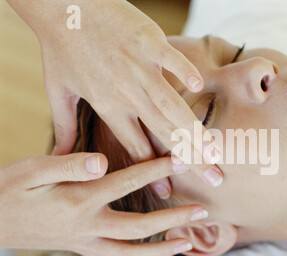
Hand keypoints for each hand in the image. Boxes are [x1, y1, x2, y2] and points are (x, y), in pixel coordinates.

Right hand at [0, 154, 207, 255]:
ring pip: (128, 253)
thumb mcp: (33, 168)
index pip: (126, 181)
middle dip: (172, 218)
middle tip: (202, 210)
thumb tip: (102, 161)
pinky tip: (156, 252)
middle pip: (138, 227)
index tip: (182, 158)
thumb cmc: (11, 188)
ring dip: (160, 249)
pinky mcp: (81, 248)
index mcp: (77, 199)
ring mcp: (83, 241)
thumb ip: (69, 163)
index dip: (156, 168)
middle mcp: (85, 225)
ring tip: (187, 242)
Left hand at [6, 0, 223, 196]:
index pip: (136, 147)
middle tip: (214, 178)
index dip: (154, 171)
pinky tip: (199, 86)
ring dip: (193, 128)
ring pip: (170, 104)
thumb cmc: (60, 48)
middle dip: (191, 159)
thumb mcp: (58, 91)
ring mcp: (138, 67)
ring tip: (215, 150)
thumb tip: (60, 156)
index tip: (170, 192)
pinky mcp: (146, 41)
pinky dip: (183, 70)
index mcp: (107, 106)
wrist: (61, 6)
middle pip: (162, 132)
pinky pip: (169, 58)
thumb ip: (64, 127)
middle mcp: (126, 92)